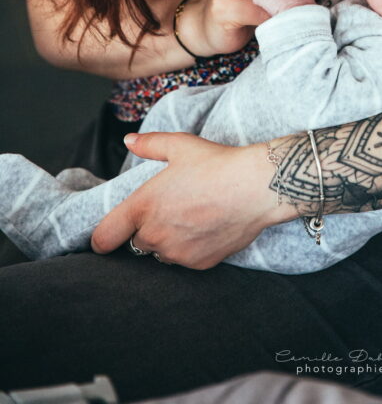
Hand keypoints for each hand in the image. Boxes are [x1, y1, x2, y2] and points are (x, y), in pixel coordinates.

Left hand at [91, 132, 296, 268]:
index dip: (103, 237)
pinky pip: (184, 261)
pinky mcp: (199, 264)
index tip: (112, 232)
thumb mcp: (181, 145)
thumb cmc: (217, 164)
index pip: (104, 237)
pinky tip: (207, 227)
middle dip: (146, 230)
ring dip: (167, 241)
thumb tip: (130, 141)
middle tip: (169, 209)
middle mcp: (155, 235)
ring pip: (161, 253)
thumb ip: (150, 144)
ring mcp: (177, 253)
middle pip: (136, 243)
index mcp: (143, 206)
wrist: (256, 188)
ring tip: (191, 216)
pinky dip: (190, 248)